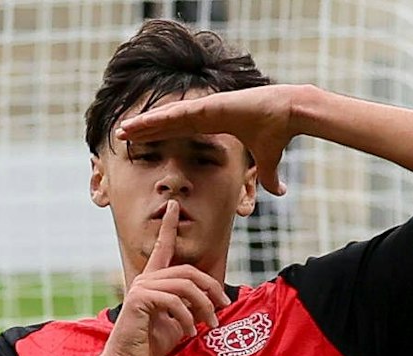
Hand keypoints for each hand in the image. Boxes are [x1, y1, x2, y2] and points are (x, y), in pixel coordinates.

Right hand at [97, 201, 230, 355]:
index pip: (163, 247)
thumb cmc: (149, 342)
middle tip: (222, 307)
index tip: (174, 205)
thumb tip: (211, 302)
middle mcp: (145, 278)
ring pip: (185, 287)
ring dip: (203, 307)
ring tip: (211, 325)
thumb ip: (190, 306)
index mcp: (152, 280)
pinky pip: (174, 302)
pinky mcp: (140, 299)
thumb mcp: (177, 322)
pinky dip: (188, 318)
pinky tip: (191, 333)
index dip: (168, 225)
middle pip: (188, 272)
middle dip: (211, 289)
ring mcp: (141, 287)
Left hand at [116, 85, 306, 195]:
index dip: (160, 136)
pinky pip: (178, 114)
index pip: (179, 130)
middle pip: (167, 123)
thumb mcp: (269, 163)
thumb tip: (281, 192)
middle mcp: (205, 114)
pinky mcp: (209, 106)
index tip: (143, 143)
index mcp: (214, 123)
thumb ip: (269, 177)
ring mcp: (205, 108)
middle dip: (144, 130)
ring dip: (144, 124)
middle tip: (122, 136)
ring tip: (122, 131)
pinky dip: (158, 119)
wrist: (290, 113)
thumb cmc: (279, 133)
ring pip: (167, 117)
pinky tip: (140, 124)